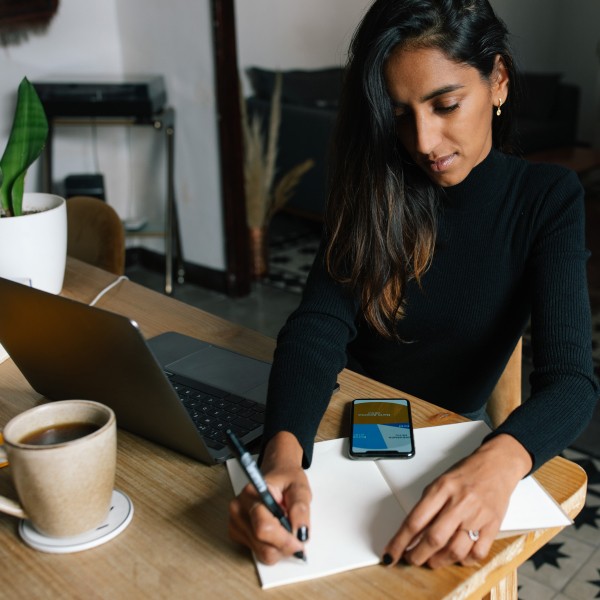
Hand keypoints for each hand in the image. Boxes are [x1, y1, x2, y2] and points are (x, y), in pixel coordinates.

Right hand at [228, 431, 311, 563]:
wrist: (277, 475)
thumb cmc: (287, 480)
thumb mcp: (300, 488)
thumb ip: (300, 509)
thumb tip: (301, 533)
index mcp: (252, 493)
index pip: (264, 527)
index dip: (284, 540)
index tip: (300, 541)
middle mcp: (239, 508)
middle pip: (262, 545)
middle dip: (285, 546)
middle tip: (297, 535)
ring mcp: (235, 522)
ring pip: (261, 553)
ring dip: (280, 548)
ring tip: (287, 528)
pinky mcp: (236, 532)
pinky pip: (258, 552)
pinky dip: (273, 548)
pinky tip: (277, 532)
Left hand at [382, 434, 531, 568]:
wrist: (496, 466)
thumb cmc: (466, 473)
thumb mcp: (439, 482)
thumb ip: (427, 505)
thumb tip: (411, 530)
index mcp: (441, 489)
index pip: (415, 520)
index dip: (400, 541)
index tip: (391, 553)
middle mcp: (459, 503)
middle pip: (434, 538)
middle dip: (418, 555)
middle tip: (412, 559)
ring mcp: (477, 516)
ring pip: (455, 550)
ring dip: (439, 561)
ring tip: (432, 560)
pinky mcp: (493, 526)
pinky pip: (478, 552)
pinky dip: (465, 560)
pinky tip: (457, 557)